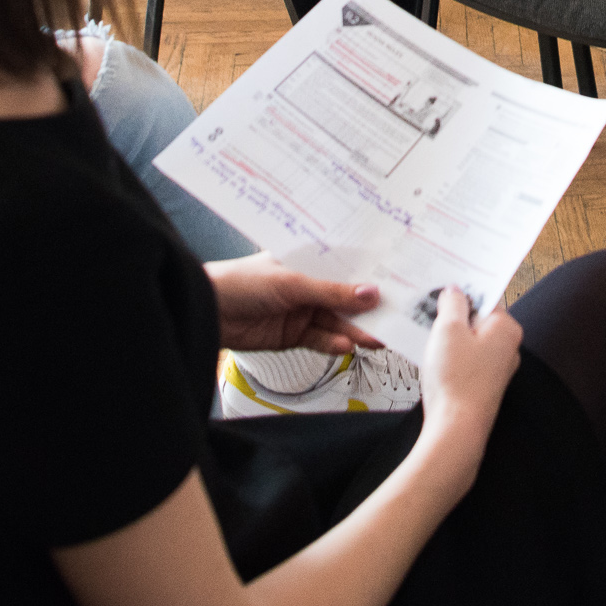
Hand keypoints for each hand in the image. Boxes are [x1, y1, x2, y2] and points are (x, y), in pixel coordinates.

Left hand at [206, 256, 381, 354]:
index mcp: (307, 261)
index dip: (370, 276)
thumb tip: (370, 294)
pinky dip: (333, 343)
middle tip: (394, 318)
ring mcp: (302, 311)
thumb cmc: (241, 282)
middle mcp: (307, 285)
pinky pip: (321, 339)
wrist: (208, 311)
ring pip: (336, 321)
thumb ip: (331, 292)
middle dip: (368, 309)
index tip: (397, 284)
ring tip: (375, 337)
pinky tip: (345, 344)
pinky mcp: (293, 335)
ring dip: (355, 330)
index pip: (345, 267)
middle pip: (345, 298)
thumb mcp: (292, 282)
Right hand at [417, 287, 520, 460]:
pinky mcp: (483, 385)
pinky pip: (467, 360)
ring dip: (449, 337)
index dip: (460, 292)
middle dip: (453, 316)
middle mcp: (508, 347)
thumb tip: (454, 292)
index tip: (441, 287)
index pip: (484, 297)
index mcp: (506, 328)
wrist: (456, 428)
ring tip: (427, 336)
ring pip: (470, 341)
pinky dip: (451, 356)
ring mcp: (497, 369)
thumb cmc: (456, 379)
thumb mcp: (448, 329)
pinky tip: (433, 360)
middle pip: (477, 319)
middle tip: (429, 312)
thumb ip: (452, 303)